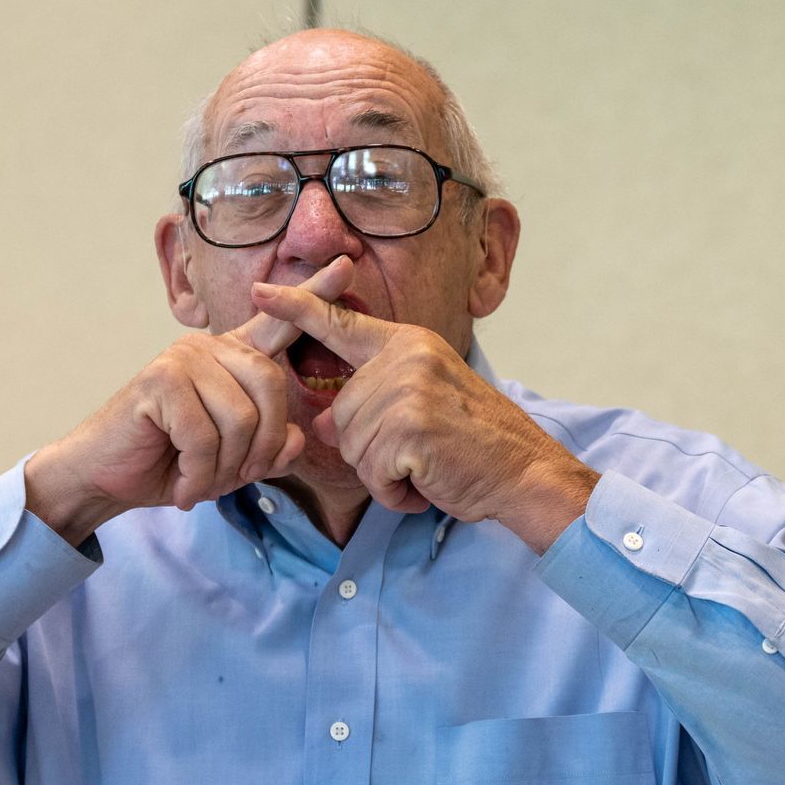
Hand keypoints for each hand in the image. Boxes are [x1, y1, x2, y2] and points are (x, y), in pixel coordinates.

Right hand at [25, 256, 355, 541]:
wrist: (106, 477)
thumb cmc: (170, 462)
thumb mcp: (232, 462)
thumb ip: (269, 450)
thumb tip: (295, 441)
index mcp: (233, 358)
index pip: (279, 323)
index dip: (313, 295)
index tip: (345, 263)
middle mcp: (210, 348)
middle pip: (272, 386)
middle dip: (261, 446)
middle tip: (235, 477)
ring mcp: (183, 358)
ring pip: (240, 418)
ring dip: (225, 468)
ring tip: (199, 480)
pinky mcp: (158, 380)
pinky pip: (203, 436)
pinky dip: (197, 473)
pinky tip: (182, 482)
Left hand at [247, 280, 599, 549]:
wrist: (525, 471)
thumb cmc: (476, 444)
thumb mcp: (422, 407)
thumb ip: (372, 403)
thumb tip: (325, 424)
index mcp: (408, 343)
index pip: (341, 324)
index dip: (297, 308)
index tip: (259, 292)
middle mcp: (405, 358)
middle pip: (342, 415)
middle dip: (372, 450)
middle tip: (420, 452)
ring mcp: (406, 390)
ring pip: (353, 447)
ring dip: (385, 473)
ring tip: (427, 465)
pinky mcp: (409, 428)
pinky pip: (373, 474)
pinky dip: (396, 492)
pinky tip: (427, 482)